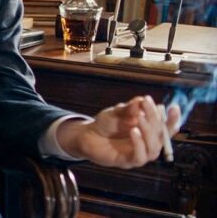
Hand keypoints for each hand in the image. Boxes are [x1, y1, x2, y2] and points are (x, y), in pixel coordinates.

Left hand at [58, 95, 180, 168]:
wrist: (87, 136)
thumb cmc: (106, 124)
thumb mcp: (116, 112)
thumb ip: (128, 109)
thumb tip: (140, 100)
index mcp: (150, 132)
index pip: (166, 127)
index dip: (173, 119)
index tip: (173, 106)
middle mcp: (148, 144)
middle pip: (161, 136)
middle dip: (156, 119)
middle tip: (147, 105)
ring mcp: (139, 154)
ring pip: (153, 148)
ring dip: (149, 132)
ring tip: (140, 119)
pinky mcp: (128, 162)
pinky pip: (139, 157)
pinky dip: (139, 144)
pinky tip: (133, 131)